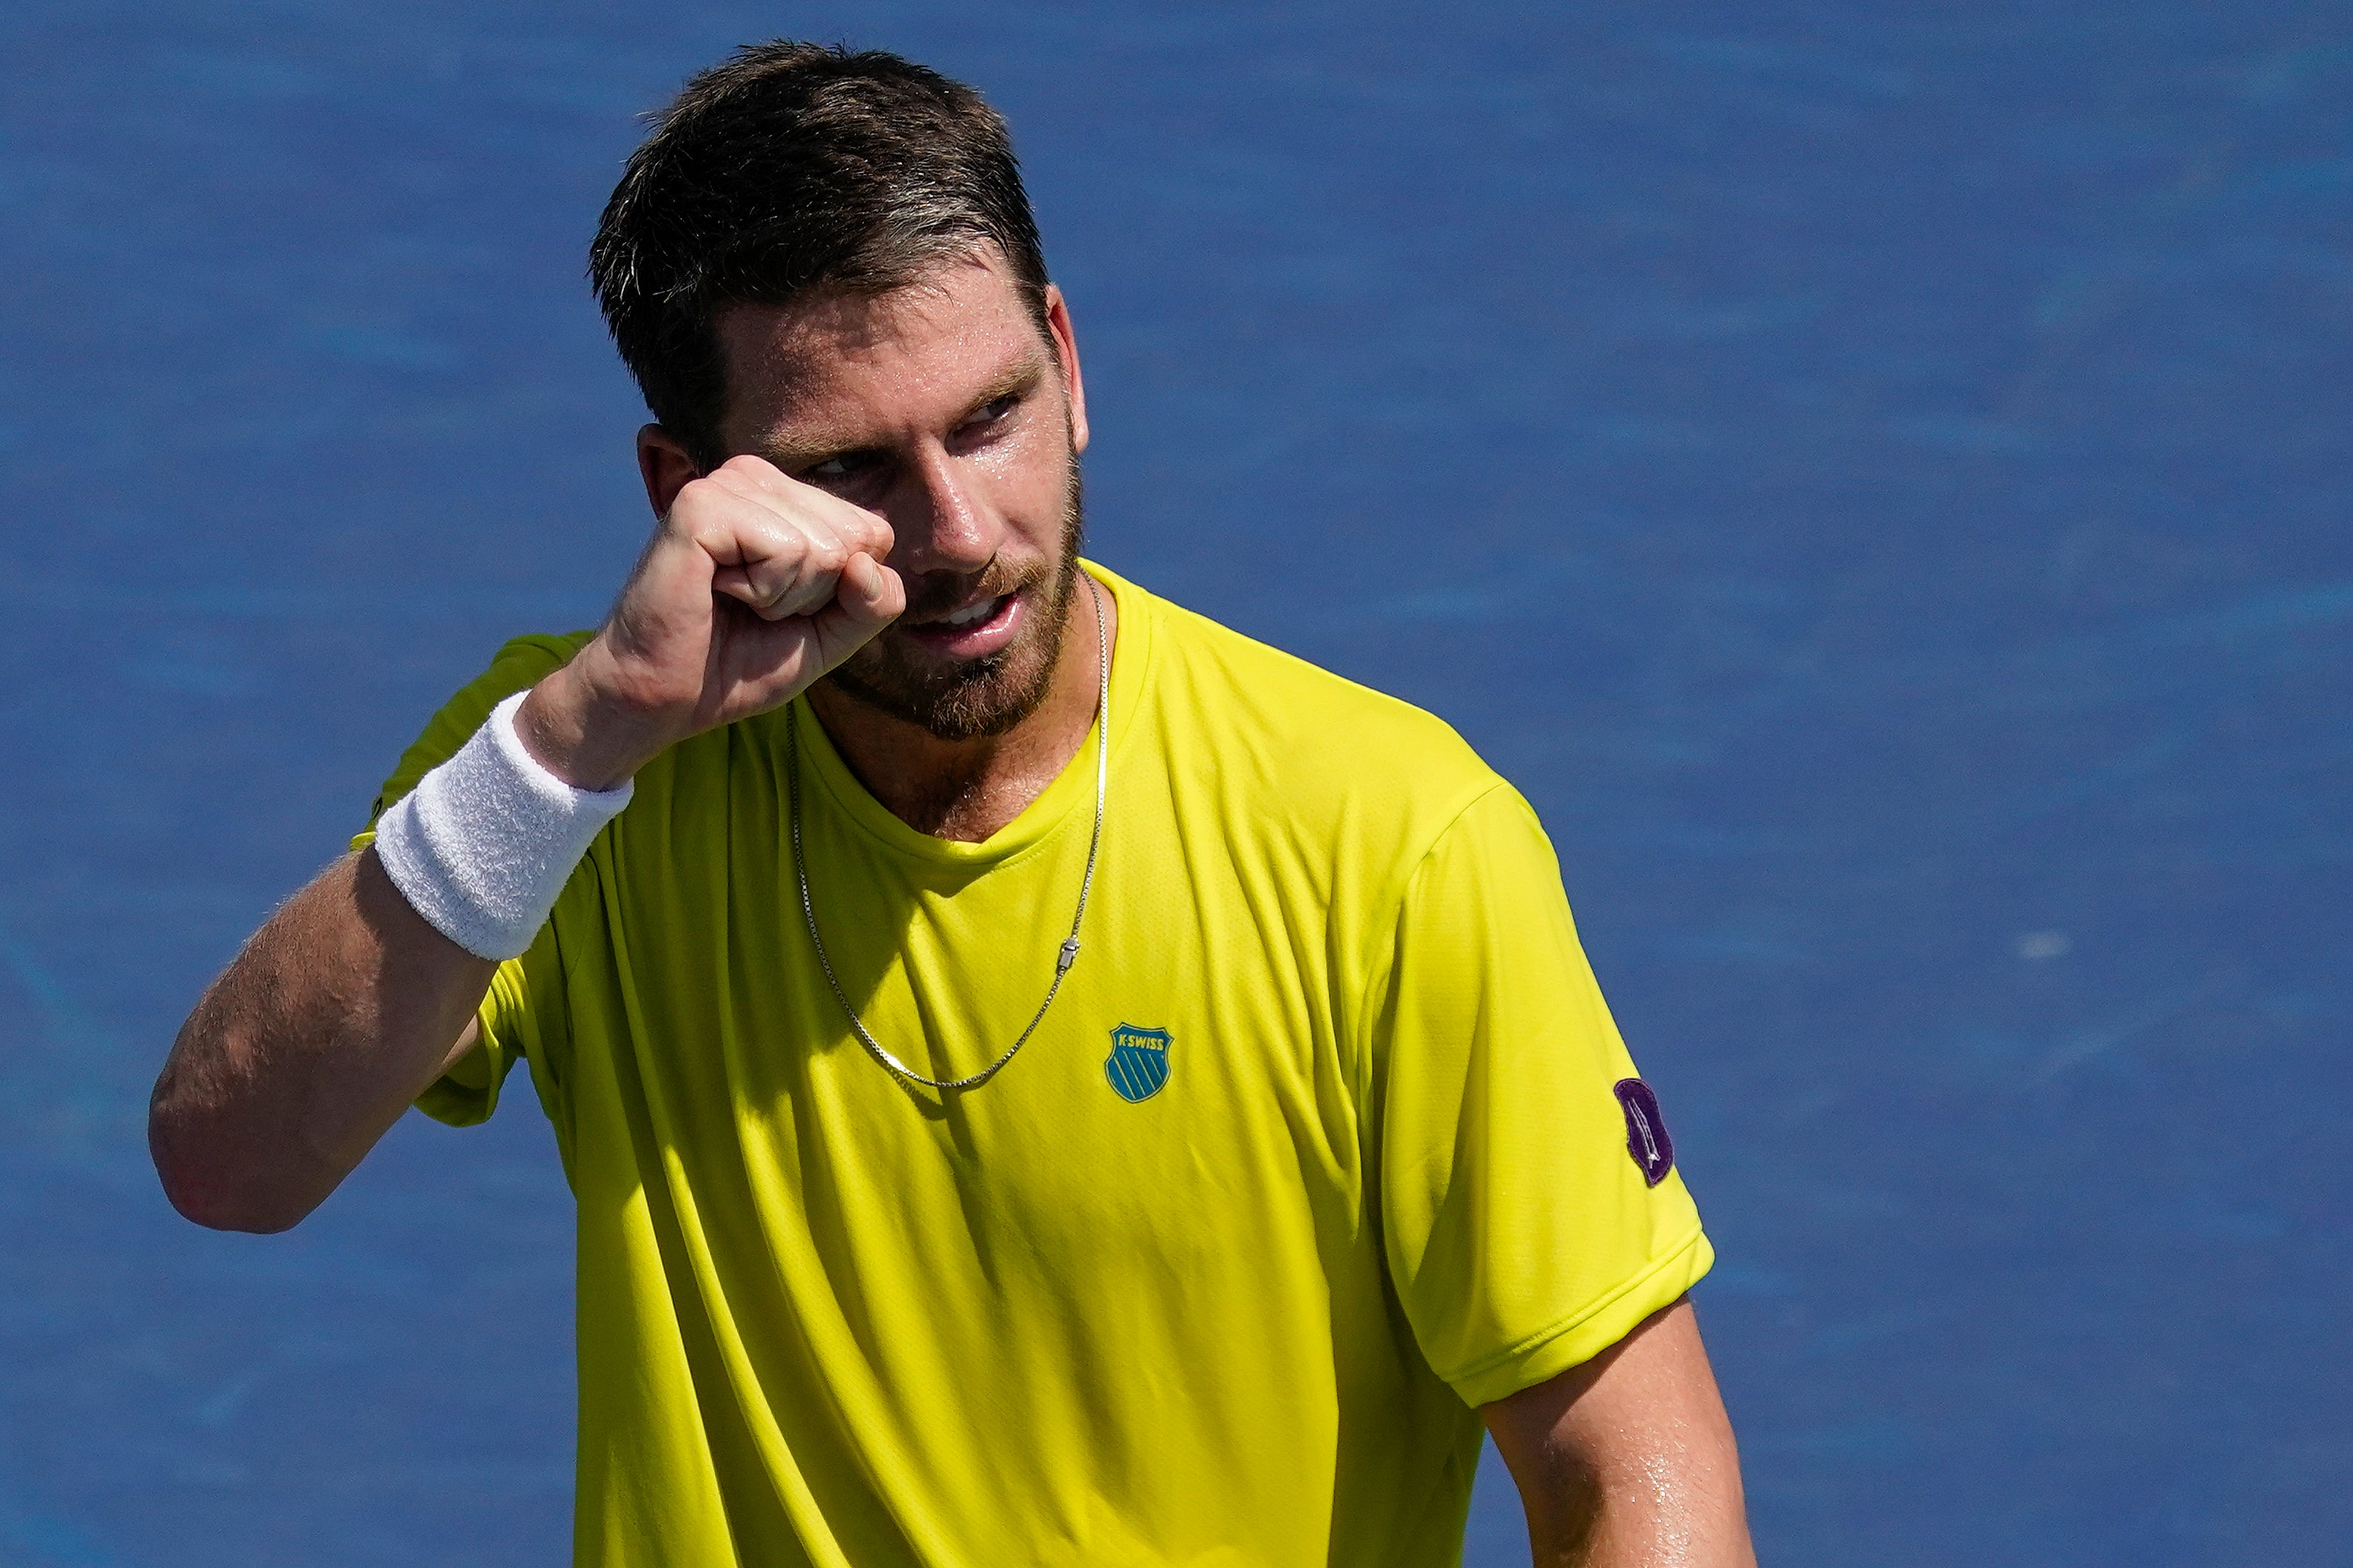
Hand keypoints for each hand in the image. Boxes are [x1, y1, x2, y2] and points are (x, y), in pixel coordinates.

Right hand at [517, 455, 905, 787]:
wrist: (666, 696)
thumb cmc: (739, 662)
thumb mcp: (831, 636)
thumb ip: (875, 602)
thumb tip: (867, 563)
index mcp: (787, 496)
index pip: (874, 533)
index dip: (841, 593)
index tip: (781, 607)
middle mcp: (757, 477)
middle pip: (857, 538)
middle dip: (815, 595)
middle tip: (752, 607)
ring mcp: (728, 484)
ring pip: (825, 546)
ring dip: (785, 597)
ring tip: (731, 598)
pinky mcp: (703, 504)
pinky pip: (787, 551)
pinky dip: (762, 591)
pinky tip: (716, 590)